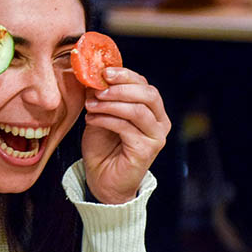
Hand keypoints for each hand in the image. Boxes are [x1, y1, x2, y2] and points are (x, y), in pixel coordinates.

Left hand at [81, 67, 170, 203]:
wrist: (102, 179)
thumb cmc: (103, 147)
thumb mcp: (100, 114)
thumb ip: (101, 97)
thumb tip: (92, 76)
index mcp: (152, 110)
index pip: (144, 84)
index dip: (125, 75)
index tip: (103, 72)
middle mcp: (160, 122)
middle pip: (148, 94)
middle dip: (121, 87)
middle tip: (99, 88)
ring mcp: (156, 137)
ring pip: (138, 110)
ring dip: (111, 104)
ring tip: (91, 105)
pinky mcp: (147, 150)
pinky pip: (127, 128)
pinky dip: (106, 120)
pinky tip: (91, 119)